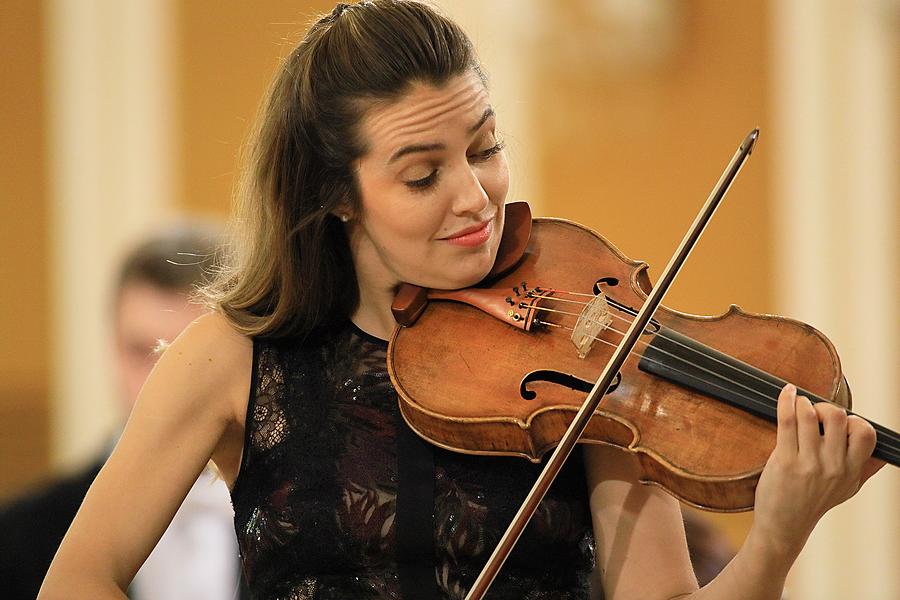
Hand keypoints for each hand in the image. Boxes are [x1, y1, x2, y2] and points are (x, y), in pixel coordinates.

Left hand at [750, 383, 884, 558]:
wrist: (784, 526)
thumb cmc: (812, 503)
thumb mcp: (846, 490)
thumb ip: (865, 469)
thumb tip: (883, 452)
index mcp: (851, 471)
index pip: (866, 433)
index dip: (854, 420)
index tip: (838, 423)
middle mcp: (834, 467)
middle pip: (838, 417)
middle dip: (825, 406)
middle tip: (814, 412)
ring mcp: (809, 464)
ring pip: (810, 414)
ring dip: (802, 403)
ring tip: (798, 405)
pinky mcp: (784, 461)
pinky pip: (787, 421)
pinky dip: (786, 401)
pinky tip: (787, 393)